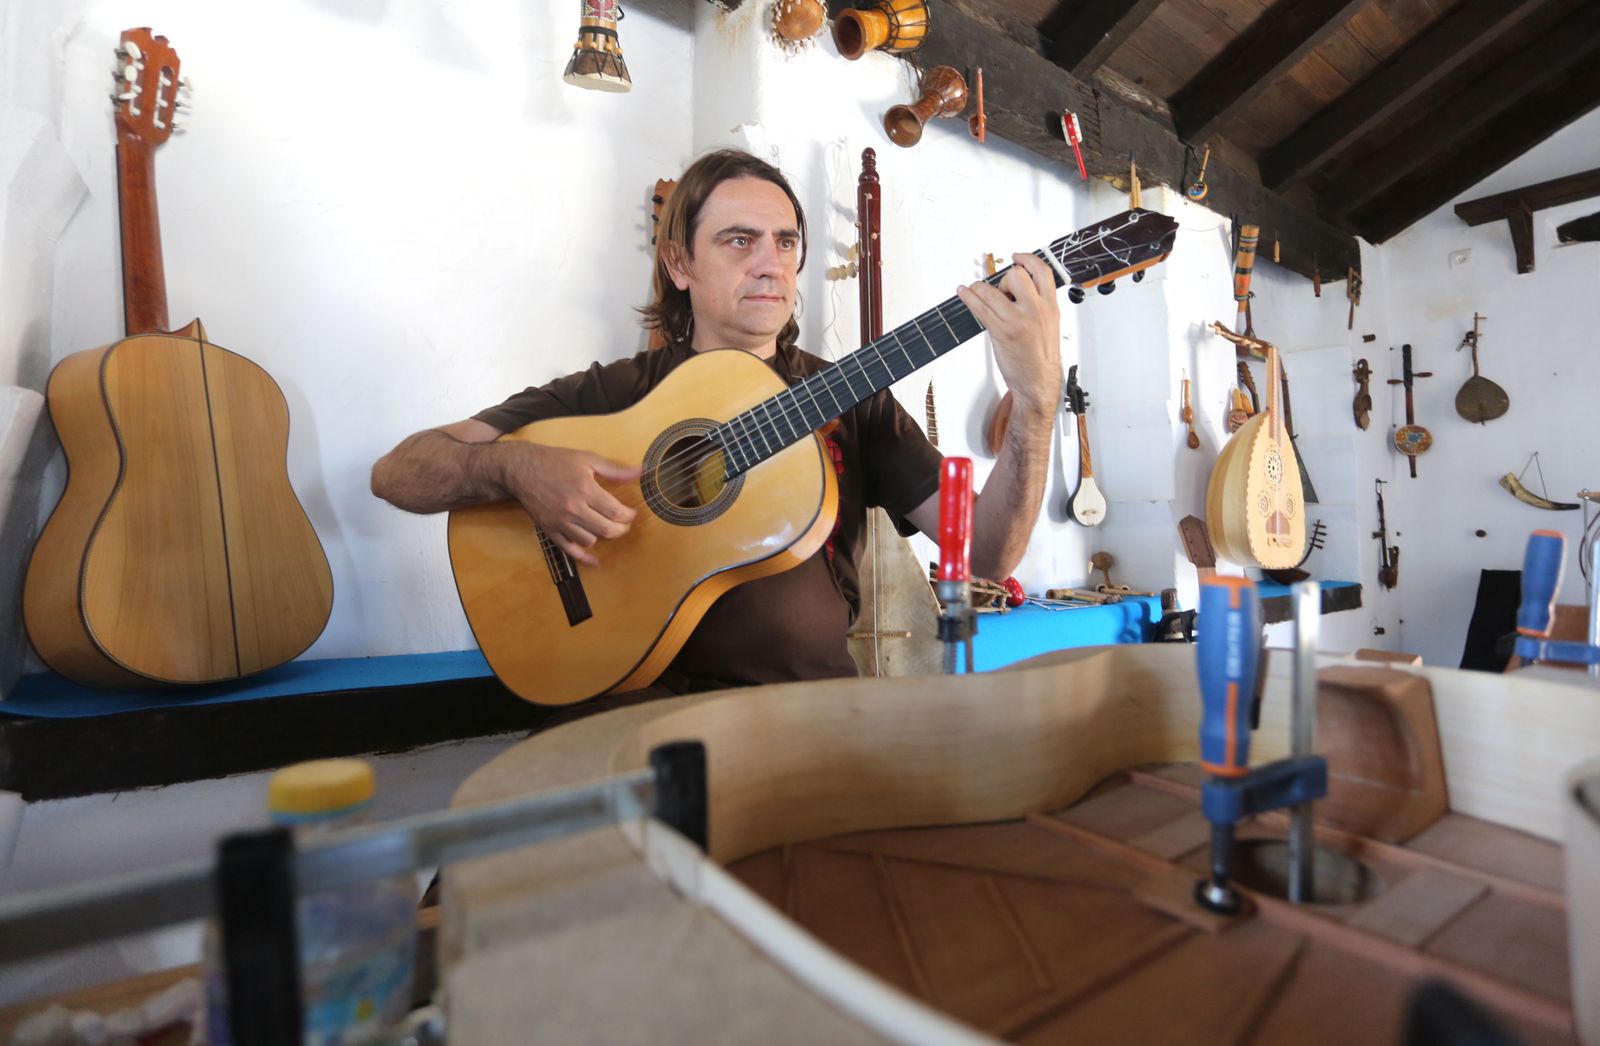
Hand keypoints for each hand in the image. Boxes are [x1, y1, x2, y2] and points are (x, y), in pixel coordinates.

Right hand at [495, 443, 640, 566]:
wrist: (522, 469)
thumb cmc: (556, 461)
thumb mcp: (587, 459)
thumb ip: (614, 469)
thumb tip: (640, 471)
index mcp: (586, 490)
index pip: (616, 512)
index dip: (629, 515)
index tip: (631, 513)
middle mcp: (574, 509)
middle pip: (606, 529)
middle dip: (621, 529)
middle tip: (624, 523)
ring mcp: (561, 522)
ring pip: (591, 541)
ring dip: (602, 536)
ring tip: (605, 527)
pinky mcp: (550, 530)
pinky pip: (570, 550)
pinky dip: (584, 558)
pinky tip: (595, 561)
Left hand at [957, 252, 1062, 415]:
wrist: (1038, 382)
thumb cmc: (1041, 357)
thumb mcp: (1049, 325)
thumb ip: (1038, 305)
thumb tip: (1017, 290)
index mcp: (1051, 306)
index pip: (1043, 271)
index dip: (1028, 259)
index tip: (1017, 256)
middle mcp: (1036, 310)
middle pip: (1016, 275)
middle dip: (1003, 279)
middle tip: (999, 291)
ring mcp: (1019, 320)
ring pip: (993, 289)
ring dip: (979, 288)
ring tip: (974, 291)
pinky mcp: (1002, 331)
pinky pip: (981, 307)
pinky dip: (968, 297)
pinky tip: (964, 293)